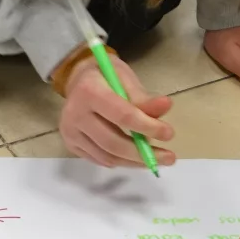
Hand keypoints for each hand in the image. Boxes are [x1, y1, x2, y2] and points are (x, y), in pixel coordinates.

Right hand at [58, 50, 175, 169]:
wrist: (77, 79)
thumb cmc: (106, 76)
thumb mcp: (125, 78)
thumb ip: (143, 97)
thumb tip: (166, 107)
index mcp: (89, 91)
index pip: (122, 116)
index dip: (147, 127)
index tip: (169, 134)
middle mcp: (75, 114)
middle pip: (113, 142)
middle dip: (143, 153)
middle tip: (168, 157)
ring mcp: (70, 132)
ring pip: (107, 156)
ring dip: (135, 161)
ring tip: (155, 159)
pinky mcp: (70, 144)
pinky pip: (100, 159)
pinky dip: (121, 162)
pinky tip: (135, 158)